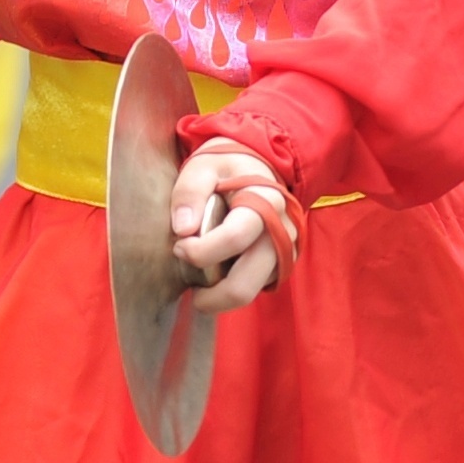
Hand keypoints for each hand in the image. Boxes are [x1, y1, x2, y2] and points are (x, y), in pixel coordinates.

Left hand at [168, 136, 290, 312]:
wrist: (257, 166)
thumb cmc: (227, 166)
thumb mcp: (203, 166)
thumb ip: (189, 192)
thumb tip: (183, 230)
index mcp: (265, 201)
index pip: (234, 238)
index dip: (200, 251)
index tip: (179, 246)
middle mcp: (281, 231)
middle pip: (245, 284)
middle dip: (211, 296)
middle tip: (190, 285)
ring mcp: (284, 251)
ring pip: (251, 292)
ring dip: (221, 296)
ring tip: (200, 280)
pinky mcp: (280, 264)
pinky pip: (255, 287)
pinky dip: (233, 288)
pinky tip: (218, 271)